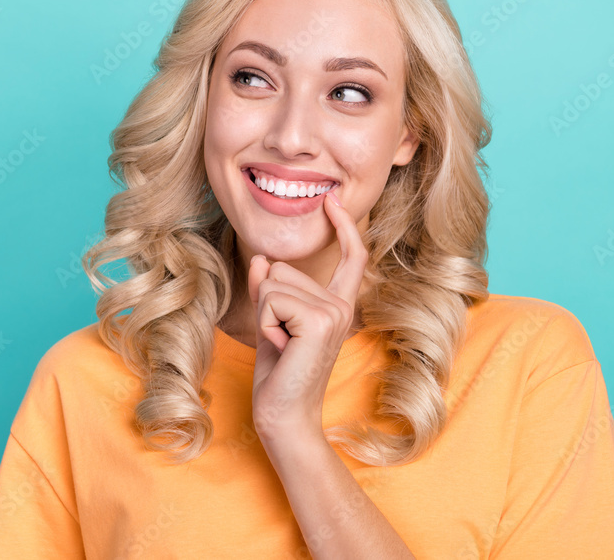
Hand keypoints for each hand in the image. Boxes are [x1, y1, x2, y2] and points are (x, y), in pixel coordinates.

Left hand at [247, 190, 368, 446]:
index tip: (333, 199)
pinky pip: (272, 298)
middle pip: (283, 269)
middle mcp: (341, 305)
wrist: (283, 414)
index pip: (350, 257)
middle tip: (280, 340)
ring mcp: (334, 312)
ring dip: (265, 315)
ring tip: (281, 345)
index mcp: (337, 304)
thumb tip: (262, 260)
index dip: (342, 226)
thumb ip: (268, 290)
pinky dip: (265, 323)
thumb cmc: (278, 373)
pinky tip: (280, 348)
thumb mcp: (270, 323)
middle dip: (267, 302)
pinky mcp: (320, 321)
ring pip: (274, 282)